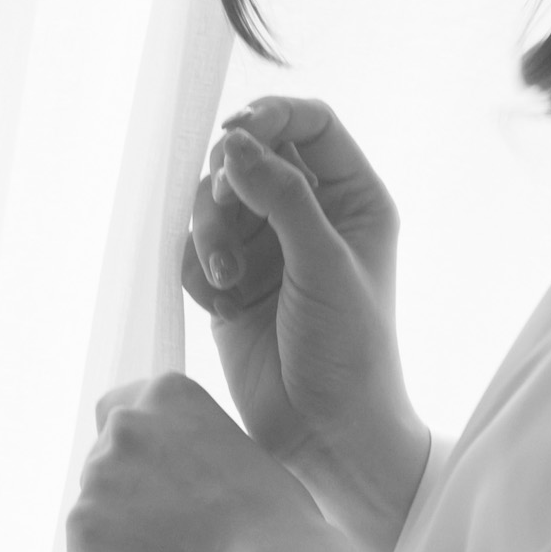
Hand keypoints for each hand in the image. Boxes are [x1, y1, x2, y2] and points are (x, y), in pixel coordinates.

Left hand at [66, 371, 330, 551]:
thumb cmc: (272, 513)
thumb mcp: (237, 447)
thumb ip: (190, 445)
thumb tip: (166, 475)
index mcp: (168, 393)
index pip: (121, 405)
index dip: (138, 446)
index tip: (159, 474)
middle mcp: (126, 424)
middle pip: (104, 460)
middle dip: (127, 491)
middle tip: (174, 525)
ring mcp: (98, 475)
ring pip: (96, 508)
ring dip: (123, 531)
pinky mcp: (81, 526)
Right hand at [181, 97, 428, 551]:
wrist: (326, 435)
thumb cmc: (349, 352)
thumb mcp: (323, 265)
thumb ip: (283, 197)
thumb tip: (234, 141)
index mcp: (355, 199)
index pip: (310, 123)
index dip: (270, 116)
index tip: (233, 134)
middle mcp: (313, 216)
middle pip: (249, 155)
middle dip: (228, 188)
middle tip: (231, 229)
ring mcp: (270, 248)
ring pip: (214, 200)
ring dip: (209, 234)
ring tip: (228, 280)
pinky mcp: (234, 281)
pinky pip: (194, 247)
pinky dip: (198, 269)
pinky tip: (220, 304)